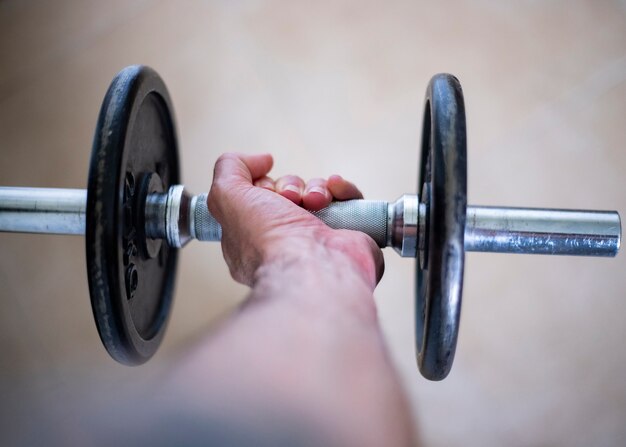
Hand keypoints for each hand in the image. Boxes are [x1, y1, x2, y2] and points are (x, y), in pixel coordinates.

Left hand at [207, 153, 383, 286]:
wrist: (315, 268)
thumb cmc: (269, 241)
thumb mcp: (226, 197)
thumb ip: (229, 169)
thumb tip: (261, 160)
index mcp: (253, 241)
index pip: (256, 202)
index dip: (260, 187)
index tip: (263, 192)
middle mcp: (286, 243)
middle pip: (288, 194)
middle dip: (289, 186)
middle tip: (290, 199)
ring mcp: (319, 241)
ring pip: (318, 194)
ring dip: (315, 188)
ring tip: (315, 201)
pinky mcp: (349, 236)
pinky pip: (347, 200)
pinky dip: (342, 190)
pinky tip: (335, 191)